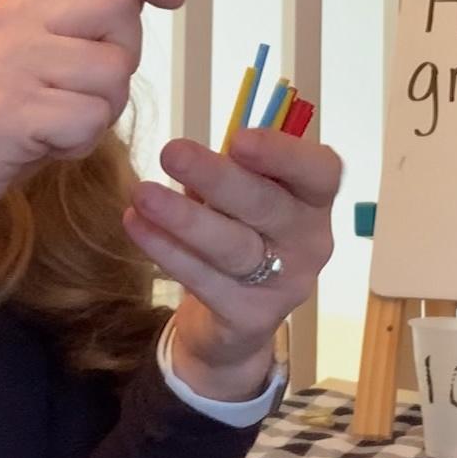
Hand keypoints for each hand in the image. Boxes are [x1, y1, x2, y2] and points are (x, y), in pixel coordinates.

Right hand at [0, 0, 183, 226]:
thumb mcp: (29, 43)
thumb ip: (75, 14)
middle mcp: (17, 15)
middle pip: (119, 5)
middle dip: (126, 52)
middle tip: (89, 86)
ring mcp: (13, 60)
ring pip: (114, 69)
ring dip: (104, 107)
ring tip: (62, 119)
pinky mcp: (13, 110)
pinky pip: (92, 118)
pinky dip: (82, 141)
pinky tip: (50, 143)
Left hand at [123, 129, 341, 400]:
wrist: (237, 317)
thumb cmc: (241, 232)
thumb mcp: (243, 194)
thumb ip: (232, 170)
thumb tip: (190, 151)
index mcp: (314, 199)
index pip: (319, 171)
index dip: (282, 153)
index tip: (237, 139)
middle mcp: (311, 242)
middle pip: (266, 205)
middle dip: (217, 178)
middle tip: (172, 152)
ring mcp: (285, 284)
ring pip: (233, 246)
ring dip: (184, 218)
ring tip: (143, 195)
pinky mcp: (251, 317)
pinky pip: (205, 281)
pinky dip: (167, 251)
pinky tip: (137, 225)